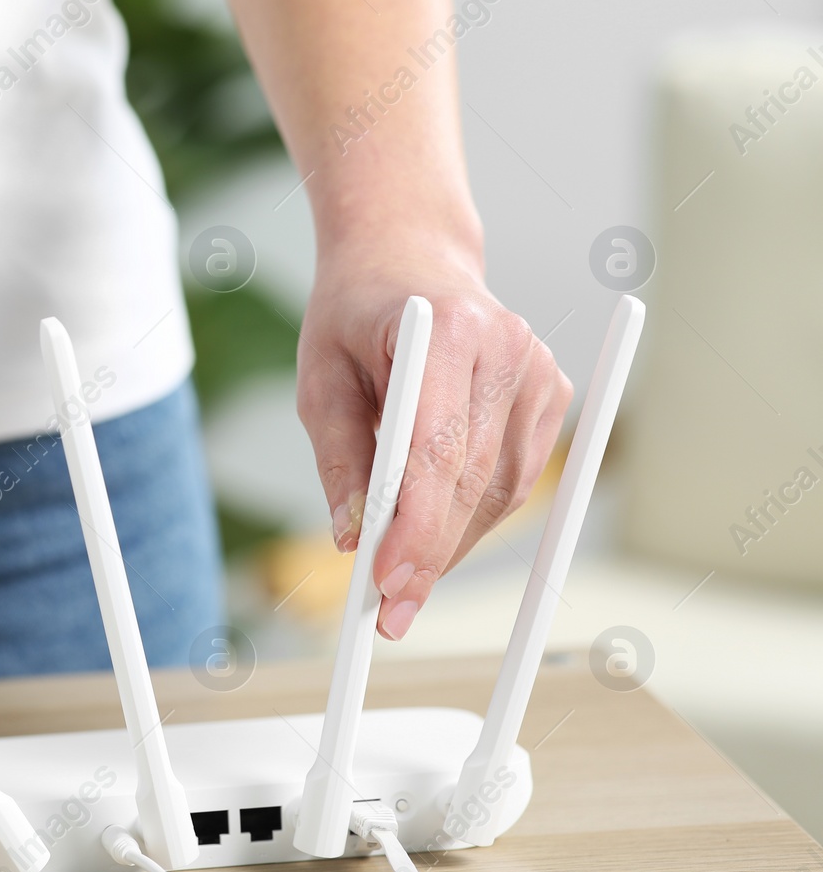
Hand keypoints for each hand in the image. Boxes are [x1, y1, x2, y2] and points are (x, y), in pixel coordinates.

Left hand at [296, 232, 572, 639]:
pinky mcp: (550, 392)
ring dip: (452, 543)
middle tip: (390, 612)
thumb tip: (353, 539)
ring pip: (501, 490)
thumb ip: (339, 459)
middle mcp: (507, 346)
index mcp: (446, 330)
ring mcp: (537, 368)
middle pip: (473, 479)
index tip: (386, 584)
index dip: (415, 527)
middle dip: (431, 553)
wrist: (407, 259)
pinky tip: (435, 532)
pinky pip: (514, 479)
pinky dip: (474, 517)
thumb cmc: (354, 315)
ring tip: (403, 581)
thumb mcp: (320, 379)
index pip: (437, 450)